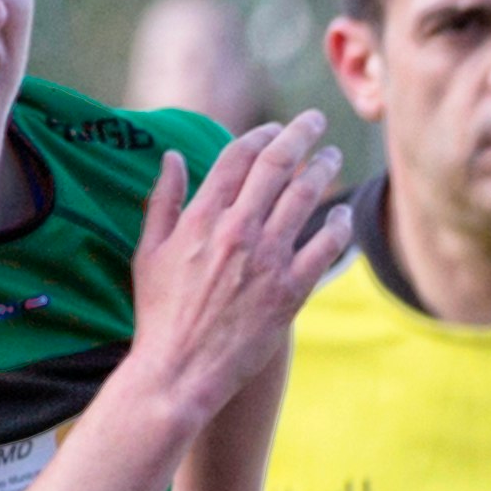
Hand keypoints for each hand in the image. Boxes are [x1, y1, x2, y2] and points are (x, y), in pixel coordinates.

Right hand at [121, 118, 353, 428]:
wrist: (182, 367)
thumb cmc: (160, 312)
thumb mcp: (148, 251)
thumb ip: (163, 200)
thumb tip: (174, 157)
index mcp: (201, 217)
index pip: (237, 158)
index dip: (259, 136)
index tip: (274, 128)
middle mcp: (237, 231)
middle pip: (276, 166)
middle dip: (300, 136)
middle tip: (315, 122)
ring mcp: (268, 259)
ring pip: (305, 198)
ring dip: (323, 170)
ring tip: (332, 156)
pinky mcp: (292, 289)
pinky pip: (326, 247)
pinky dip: (338, 225)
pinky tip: (343, 215)